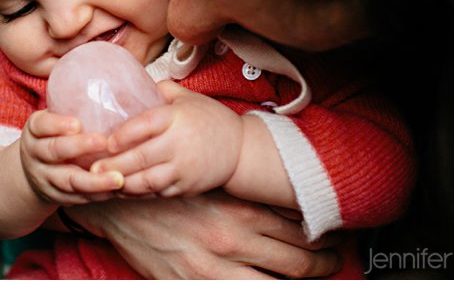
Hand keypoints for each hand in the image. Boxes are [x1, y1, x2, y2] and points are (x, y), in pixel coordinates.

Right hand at [19, 110, 123, 204]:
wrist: (33, 170)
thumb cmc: (55, 134)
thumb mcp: (53, 118)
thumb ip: (75, 104)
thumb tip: (117, 81)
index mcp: (35, 130)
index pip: (41, 125)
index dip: (57, 125)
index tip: (76, 123)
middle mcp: (35, 154)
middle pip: (54, 151)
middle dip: (78, 147)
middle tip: (103, 142)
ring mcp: (45, 178)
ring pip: (68, 181)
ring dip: (94, 181)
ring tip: (118, 179)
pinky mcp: (57, 198)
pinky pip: (79, 198)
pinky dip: (99, 195)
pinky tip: (119, 190)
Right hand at [70, 191, 341, 278]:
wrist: (118, 200)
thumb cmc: (167, 186)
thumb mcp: (210, 180)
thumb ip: (245, 193)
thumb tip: (284, 202)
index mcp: (239, 209)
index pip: (300, 229)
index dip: (324, 238)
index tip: (334, 239)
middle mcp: (233, 241)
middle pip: (298, 261)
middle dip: (324, 264)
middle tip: (333, 260)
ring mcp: (213, 268)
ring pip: (275, 283)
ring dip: (301, 280)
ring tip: (313, 275)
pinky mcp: (192, 283)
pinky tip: (268, 283)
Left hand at [91, 81, 242, 196]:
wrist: (240, 149)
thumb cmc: (209, 119)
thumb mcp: (188, 97)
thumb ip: (160, 89)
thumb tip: (131, 81)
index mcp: (177, 118)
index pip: (146, 125)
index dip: (124, 134)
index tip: (106, 141)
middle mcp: (180, 144)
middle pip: (142, 156)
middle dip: (115, 164)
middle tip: (91, 168)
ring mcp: (184, 168)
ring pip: (148, 181)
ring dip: (124, 183)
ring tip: (103, 182)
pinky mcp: (186, 187)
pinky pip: (158, 193)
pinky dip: (139, 193)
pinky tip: (123, 190)